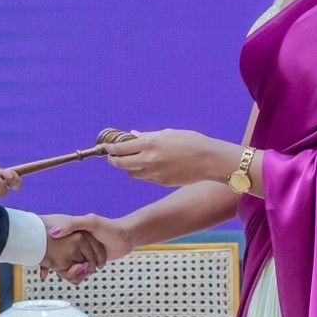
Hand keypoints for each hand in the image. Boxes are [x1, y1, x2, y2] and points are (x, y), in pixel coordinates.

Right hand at [40, 214, 132, 277]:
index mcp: (71, 232)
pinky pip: (78, 270)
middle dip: (60, 267)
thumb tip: (53, 233)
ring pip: (68, 265)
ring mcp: (81, 252)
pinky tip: (80, 277)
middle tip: (62, 272)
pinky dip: (78, 275)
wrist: (127, 237)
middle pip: (59, 258)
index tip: (47, 261)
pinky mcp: (88, 260)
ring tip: (76, 275)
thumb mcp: (90, 222)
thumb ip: (72, 225)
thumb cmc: (110, 228)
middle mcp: (74, 241)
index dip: (49, 254)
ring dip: (71, 273)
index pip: (53, 243)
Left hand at [105, 129, 235, 186]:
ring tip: (134, 160)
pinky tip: (150, 166)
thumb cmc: (191, 142)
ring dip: (129, 167)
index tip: (107, 147)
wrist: (209, 159)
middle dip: (113, 160)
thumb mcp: (168, 134)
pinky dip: (143, 172)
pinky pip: (144, 178)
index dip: (110, 149)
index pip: (120, 148)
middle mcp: (149, 159)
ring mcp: (154, 173)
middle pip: (120, 163)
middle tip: (112, 157)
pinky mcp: (161, 182)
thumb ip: (147, 136)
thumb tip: (132, 135)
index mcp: (149, 143)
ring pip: (131, 173)